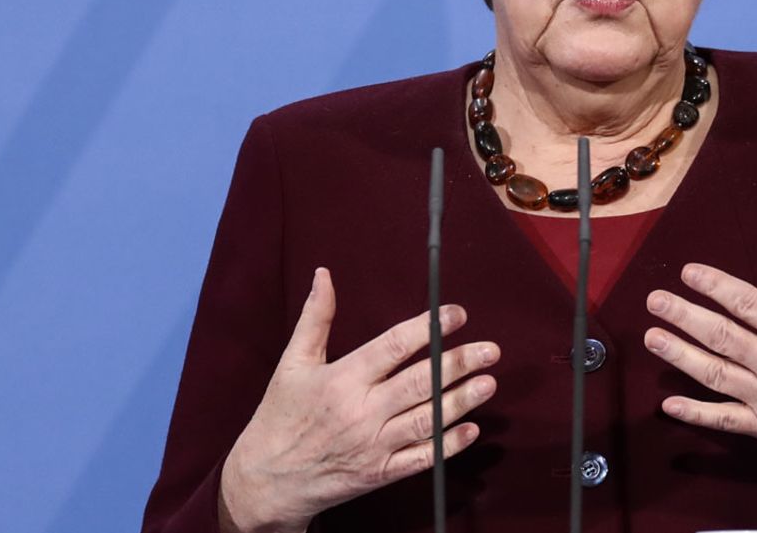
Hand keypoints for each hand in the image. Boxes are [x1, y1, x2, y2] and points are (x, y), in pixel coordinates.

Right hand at [219, 268, 499, 532]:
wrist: (265, 482)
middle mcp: (361, 412)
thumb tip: (324, 274)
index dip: (427, 329)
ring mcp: (373, 446)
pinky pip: (420, 459)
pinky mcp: (380, 474)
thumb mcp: (292, 363)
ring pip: (426, 421)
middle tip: (490, 350)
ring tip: (488, 382)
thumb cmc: (280, 417)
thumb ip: (315, 318)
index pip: (393, 348)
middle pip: (419, 383)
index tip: (456, 314)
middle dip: (457, 364)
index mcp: (342, 379)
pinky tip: (471, 430)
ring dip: (461, 402)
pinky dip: (447, 446)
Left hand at [644, 222, 756, 487]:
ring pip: (715, 375)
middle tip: (654, 300)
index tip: (689, 272)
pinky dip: (696, 414)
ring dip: (680, 356)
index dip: (715, 285)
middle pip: (721, 336)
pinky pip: (725, 421)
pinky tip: (668, 404)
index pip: (748, 303)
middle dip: (684, 316)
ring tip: (652, 337)